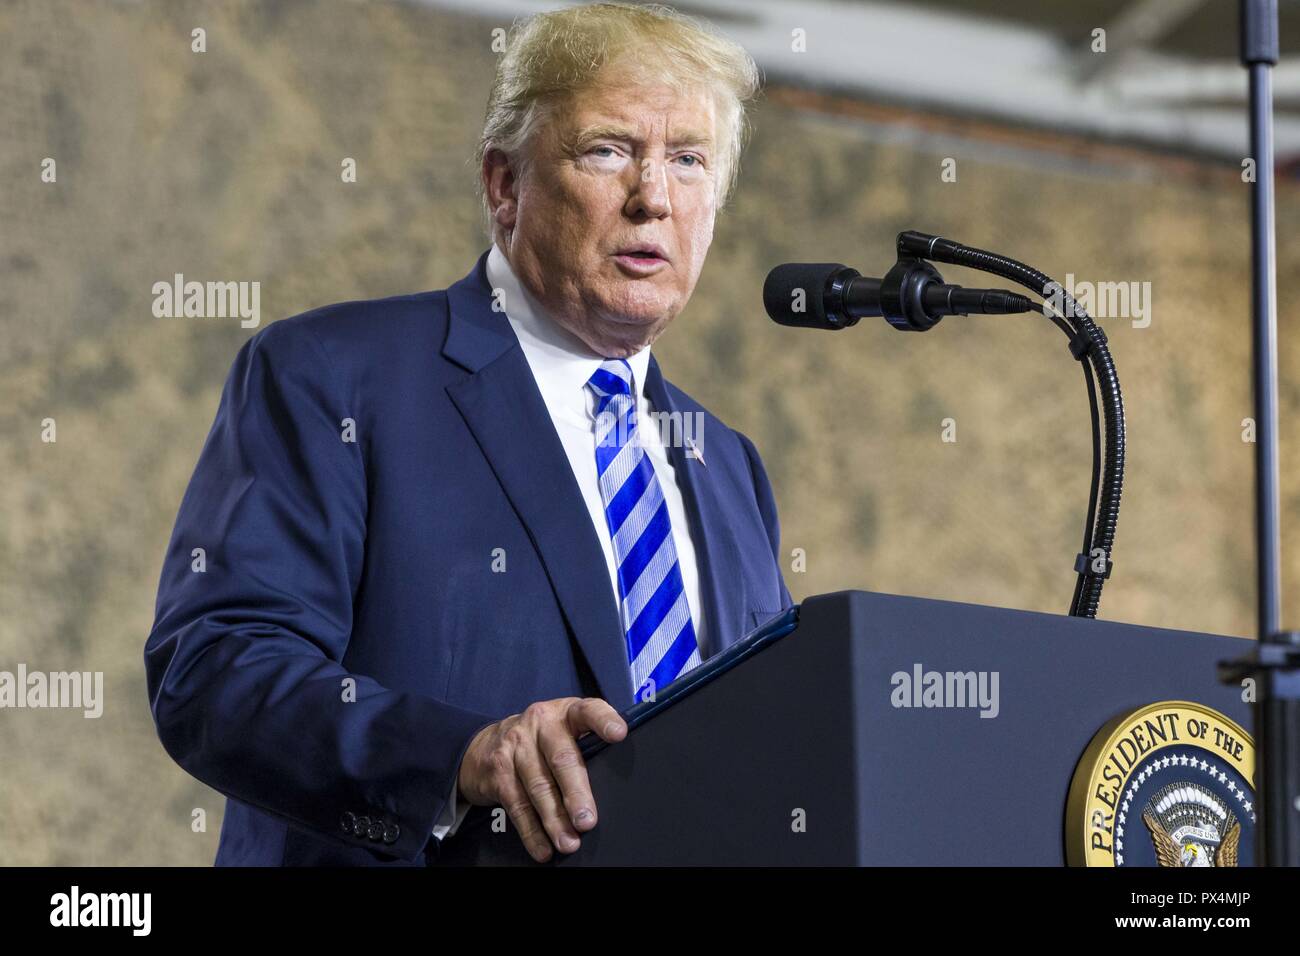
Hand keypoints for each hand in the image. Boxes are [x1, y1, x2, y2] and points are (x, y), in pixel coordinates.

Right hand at [456, 697, 626, 861]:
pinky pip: (517, 805)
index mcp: (564, 712)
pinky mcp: (498, 772)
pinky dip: (531, 831)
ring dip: (554, 820)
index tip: (619, 734)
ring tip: (569, 843)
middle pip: (561, 759)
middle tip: (587, 821)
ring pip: (538, 787)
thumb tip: (618, 783)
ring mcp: (515, 747)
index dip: (603, 720)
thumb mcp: (562, 730)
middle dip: (576, 792)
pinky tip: (543, 848)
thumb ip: (586, 744)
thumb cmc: (539, 741)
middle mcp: (539, 724)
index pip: (587, 710)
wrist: (483, 745)